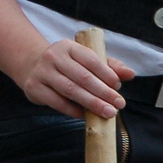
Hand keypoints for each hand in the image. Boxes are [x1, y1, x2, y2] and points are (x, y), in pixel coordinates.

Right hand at [13, 39, 132, 119]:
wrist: (32, 66)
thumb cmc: (67, 65)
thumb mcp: (86, 60)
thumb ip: (109, 66)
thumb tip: (131, 74)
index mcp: (68, 46)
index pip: (91, 59)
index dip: (106, 74)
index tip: (118, 87)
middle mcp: (53, 56)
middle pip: (82, 77)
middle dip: (103, 92)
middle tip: (119, 104)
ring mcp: (41, 72)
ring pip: (70, 90)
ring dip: (92, 103)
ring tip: (108, 112)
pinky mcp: (34, 87)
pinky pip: (58, 102)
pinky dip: (74, 110)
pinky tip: (86, 115)